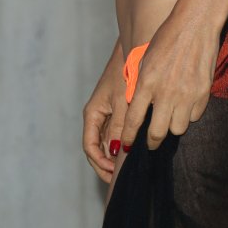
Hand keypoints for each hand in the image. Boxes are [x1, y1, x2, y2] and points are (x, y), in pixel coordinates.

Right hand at [82, 38, 127, 183]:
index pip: (90, 147)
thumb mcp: (122, 102)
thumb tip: (118, 152)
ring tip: (129, 168)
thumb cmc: (126, 73)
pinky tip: (136, 149)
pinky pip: (118, 132)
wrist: (135, 49)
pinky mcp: (119, 109)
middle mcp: (97, 115)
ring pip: (108, 141)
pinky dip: (124, 142)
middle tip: (120, 178)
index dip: (100, 163)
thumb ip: (119, 127)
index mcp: (93, 114)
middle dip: (107, 164)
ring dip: (116, 155)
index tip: (113, 173)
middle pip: (98, 147)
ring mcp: (107, 112)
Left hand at [119, 6, 220, 152]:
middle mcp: (166, 92)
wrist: (195, 23)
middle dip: (151, 142)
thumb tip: (135, 106)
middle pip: (157, 133)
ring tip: (170, 117)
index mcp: (147, 83)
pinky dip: (189, 114)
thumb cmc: (167, 37)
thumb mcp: (145, 59)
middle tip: (150, 142)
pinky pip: (195, 116)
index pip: (133, 120)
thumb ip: (140, 84)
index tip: (126, 144)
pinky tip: (186, 103)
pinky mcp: (203, 93)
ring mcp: (187, 94)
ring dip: (172, 126)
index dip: (128, 137)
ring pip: (178, 129)